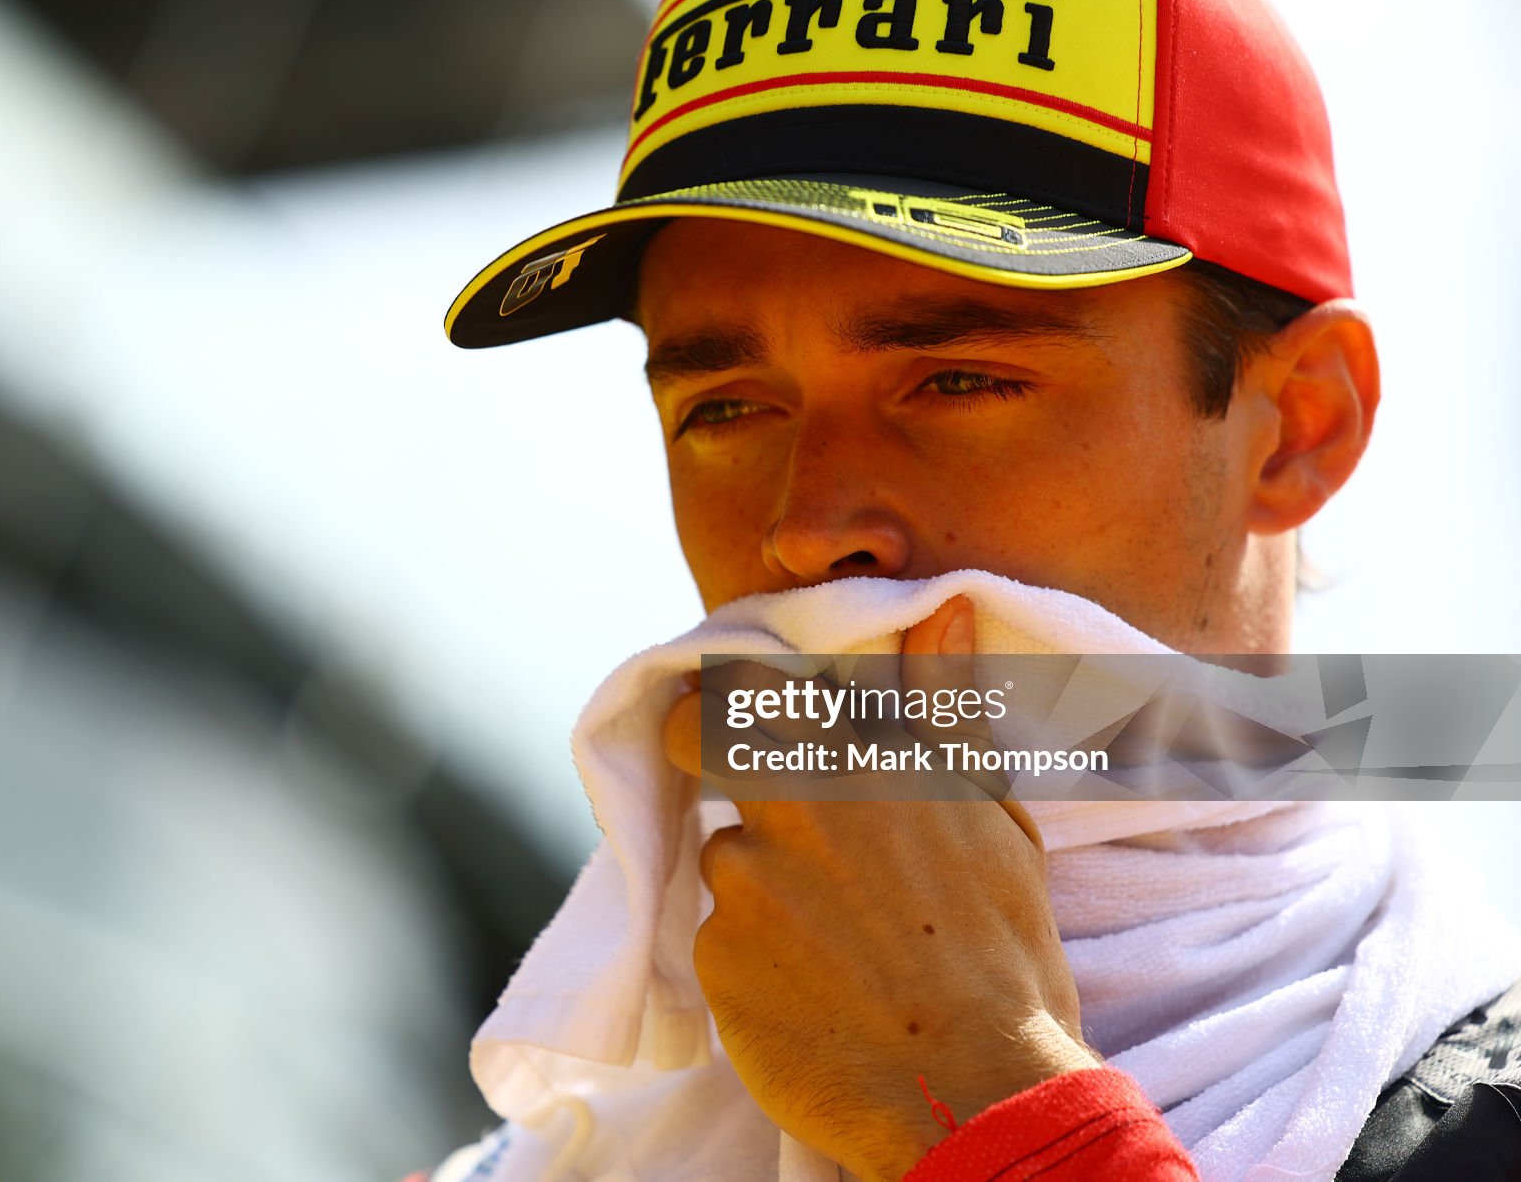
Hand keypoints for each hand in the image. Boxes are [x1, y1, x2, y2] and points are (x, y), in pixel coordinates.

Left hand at [662, 596, 1097, 1180]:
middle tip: (733, 786)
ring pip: (721, 856)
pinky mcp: (716, 956)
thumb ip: (944, 706)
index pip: (749, 680)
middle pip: (693, 735)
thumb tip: (945, 605)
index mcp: (862, 758)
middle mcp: (793, 804)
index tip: (739, 710)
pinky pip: (718, 939)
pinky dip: (753, 959)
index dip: (731, 693)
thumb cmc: (1003, 951)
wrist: (978, 1090)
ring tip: (831, 938)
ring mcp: (745, 880)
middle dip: (697, 746)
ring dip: (756, 884)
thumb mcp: (993, 816)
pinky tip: (813, 990)